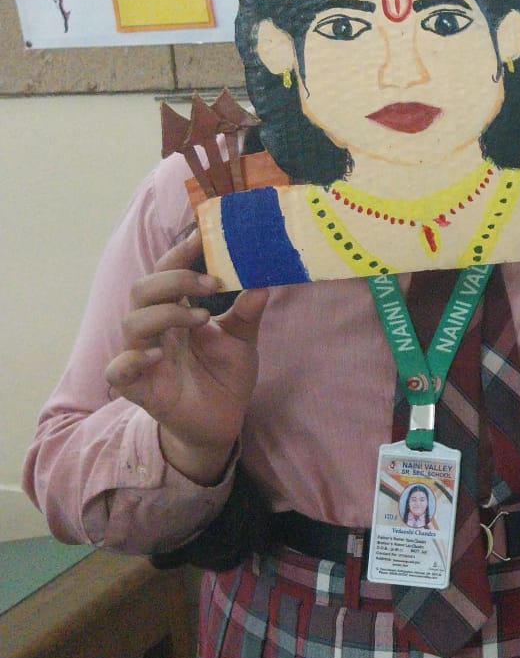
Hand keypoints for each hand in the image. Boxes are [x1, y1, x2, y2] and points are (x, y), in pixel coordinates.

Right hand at [103, 233, 268, 483]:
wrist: (222, 421)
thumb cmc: (225, 374)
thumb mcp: (243, 340)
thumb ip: (248, 312)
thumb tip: (264, 281)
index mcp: (177, 311)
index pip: (168, 271)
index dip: (181, 253)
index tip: (204, 236)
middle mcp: (156, 329)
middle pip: (144, 289)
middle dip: (175, 280)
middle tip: (212, 283)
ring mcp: (143, 356)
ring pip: (132, 322)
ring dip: (165, 313)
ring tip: (202, 318)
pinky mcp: (138, 387)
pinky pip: (118, 369)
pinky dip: (132, 359)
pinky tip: (156, 355)